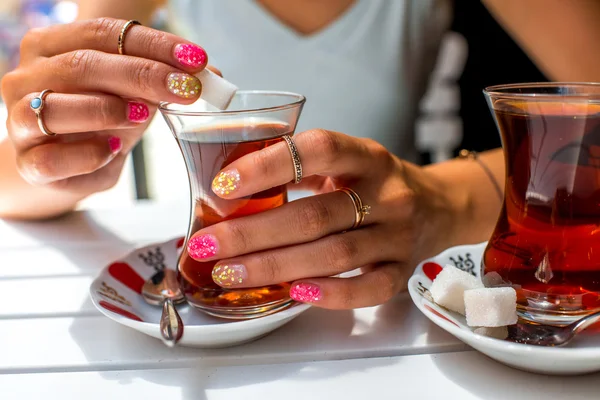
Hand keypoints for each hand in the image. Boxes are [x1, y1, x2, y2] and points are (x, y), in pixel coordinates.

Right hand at [1, 18, 208, 194]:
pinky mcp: (28, 164)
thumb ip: (163, 82)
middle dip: (143, 75)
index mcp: (51, 47)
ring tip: (144, 115)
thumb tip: (214, 77)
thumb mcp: (131, 95)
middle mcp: (27, 77)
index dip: (154, 44)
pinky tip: (115, 149)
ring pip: (56, 108)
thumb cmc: (97, 122)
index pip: (103, 33)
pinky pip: (52, 158)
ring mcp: (20, 122)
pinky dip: (88, 154)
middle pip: (83, 65)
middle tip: (186, 88)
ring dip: (107, 109)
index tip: (196, 60)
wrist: (60, 166)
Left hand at [185, 129, 464, 308]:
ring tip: (229, 273)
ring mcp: (398, 235)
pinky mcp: (403, 271)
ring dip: (275, 267)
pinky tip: (292, 294)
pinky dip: (330, 294)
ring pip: (334, 255)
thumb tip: (231, 190)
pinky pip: (369, 289)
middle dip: (253, 233)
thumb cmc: (375, 184)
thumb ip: (301, 169)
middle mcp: (387, 195)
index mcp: (367, 157)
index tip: (223, 186)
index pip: (318, 151)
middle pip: (315, 215)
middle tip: (207, 245)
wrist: (439, 207)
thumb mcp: (347, 162)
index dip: (268, 166)